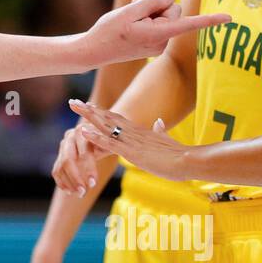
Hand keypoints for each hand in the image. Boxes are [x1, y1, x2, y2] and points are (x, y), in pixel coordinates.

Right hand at [52, 117, 104, 193]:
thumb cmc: (109, 139)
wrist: (100, 133)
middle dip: (75, 178)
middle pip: (67, 160)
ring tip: (80, 194)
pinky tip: (70, 192)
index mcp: (83, 131)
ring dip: (69, 183)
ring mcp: (63, 146)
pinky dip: (62, 182)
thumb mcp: (112, 141)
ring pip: (60, 166)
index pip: (84, 152)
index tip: (93, 184)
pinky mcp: (60, 154)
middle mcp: (70, 137)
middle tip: (83, 192)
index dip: (88, 169)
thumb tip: (111, 147)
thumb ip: (110, 145)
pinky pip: (56, 170)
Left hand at [71, 100, 192, 180]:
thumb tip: (159, 122)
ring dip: (88, 117)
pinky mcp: (133, 152)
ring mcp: (132, 141)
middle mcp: (133, 132)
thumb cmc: (179, 155)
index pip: (116, 118)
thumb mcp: (167, 140)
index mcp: (140, 131)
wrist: (189, 161)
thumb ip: (160, 131)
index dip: (101, 111)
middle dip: (89, 110)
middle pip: (107, 117)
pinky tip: (83, 132)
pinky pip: (110, 143)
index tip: (88, 105)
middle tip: (72, 101)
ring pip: (105, 126)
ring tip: (74, 108)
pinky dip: (95, 137)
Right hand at [84, 0, 228, 65]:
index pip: (189, 24)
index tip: (230, 18)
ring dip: (149, 12)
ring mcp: (158, 45)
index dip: (210, 20)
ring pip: (165, 16)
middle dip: (158, 6)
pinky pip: (158, 23)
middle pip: (173, 11)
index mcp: (158, 34)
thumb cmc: (108, 31)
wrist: (93, 52)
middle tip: (135, 13)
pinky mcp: (154, 44)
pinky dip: (146, 19)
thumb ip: (153, 0)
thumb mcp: (129, 10)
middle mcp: (162, 42)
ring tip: (129, 20)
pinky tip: (130, 24)